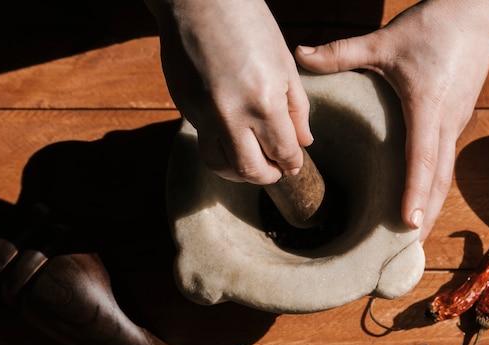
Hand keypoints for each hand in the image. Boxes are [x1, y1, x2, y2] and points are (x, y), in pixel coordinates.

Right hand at [145, 0, 312, 183]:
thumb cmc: (248, 23)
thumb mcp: (284, 63)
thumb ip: (296, 109)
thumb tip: (303, 143)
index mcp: (264, 101)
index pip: (283, 152)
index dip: (292, 164)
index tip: (294, 165)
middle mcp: (231, 115)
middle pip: (250, 170)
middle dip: (267, 176)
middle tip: (275, 171)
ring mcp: (203, 113)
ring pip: (219, 165)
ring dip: (239, 173)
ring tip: (251, 163)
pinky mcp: (184, 108)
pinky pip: (204, 140)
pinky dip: (221, 146)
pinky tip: (232, 134)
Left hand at [296, 0, 488, 240]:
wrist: (480, 9)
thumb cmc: (435, 24)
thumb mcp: (385, 39)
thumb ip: (341, 52)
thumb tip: (299, 54)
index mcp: (428, 107)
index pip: (422, 159)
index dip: (415, 194)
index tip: (408, 226)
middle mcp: (448, 121)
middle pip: (439, 179)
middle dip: (426, 216)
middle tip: (409, 250)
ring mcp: (457, 121)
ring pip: (446, 172)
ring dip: (432, 204)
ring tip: (414, 236)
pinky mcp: (458, 116)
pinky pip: (447, 158)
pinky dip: (435, 184)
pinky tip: (422, 196)